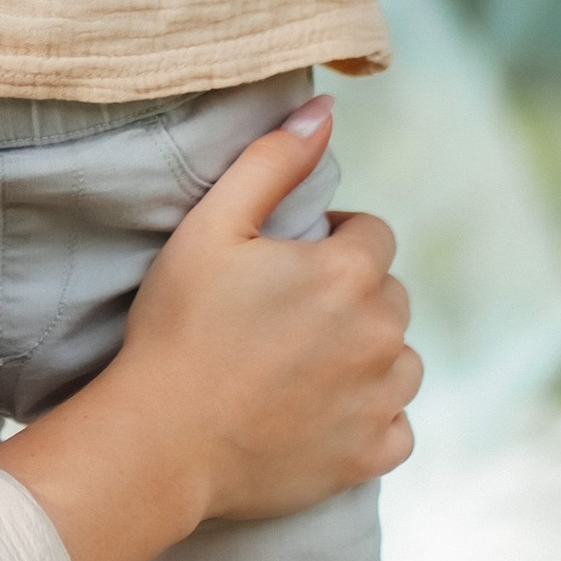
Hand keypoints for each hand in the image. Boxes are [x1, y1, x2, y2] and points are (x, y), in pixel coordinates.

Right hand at [0, 103, 418, 560]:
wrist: (160, 441)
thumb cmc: (176, 328)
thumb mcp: (209, 228)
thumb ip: (271, 162)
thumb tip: (323, 107)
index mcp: (348, 272)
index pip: (372, 235)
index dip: (330, 242)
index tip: (283, 265)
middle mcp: (382, 334)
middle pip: (388, 297)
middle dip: (349, 299)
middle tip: (281, 318)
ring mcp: (381, 398)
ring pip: (400, 360)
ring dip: (365, 356)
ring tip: (299, 366)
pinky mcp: (372, 453)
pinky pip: (397, 425)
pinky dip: (369, 417)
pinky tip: (318, 413)